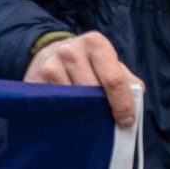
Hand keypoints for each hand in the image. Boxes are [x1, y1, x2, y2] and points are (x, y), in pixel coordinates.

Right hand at [23, 31, 143, 128]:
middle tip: (108, 125)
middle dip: (103, 112)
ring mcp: (50, 67)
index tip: (126, 121)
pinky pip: (56, 108)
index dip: (122, 104)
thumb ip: (126, 81)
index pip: (113, 79)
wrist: (49, 53)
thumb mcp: (109, 63)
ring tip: (90, 122)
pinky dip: (66, 117)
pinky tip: (72, 120)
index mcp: (95, 43)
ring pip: (74, 103)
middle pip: (92, 93)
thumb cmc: (88, 63)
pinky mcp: (35, 83)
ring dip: (84, 116)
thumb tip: (134, 105)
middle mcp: (70, 51)